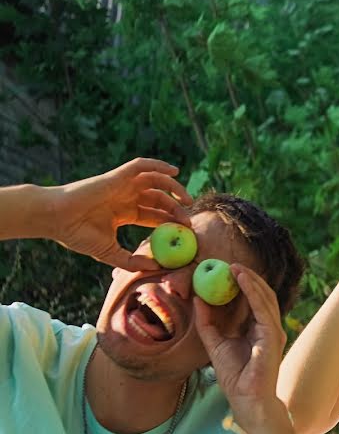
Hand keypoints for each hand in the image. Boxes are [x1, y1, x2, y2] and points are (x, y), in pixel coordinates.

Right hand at [49, 158, 191, 270]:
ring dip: (174, 188)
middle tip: (188, 221)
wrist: (56, 219)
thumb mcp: (109, 252)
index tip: (185, 231)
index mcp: (123, 212)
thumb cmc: (77, 235)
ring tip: (187, 200)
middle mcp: (124, 197)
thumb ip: (131, 260)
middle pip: (158, 199)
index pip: (153, 214)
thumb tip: (155, 268)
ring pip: (154, 182)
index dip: (170, 221)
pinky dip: (158, 165)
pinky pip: (141, 166)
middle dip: (176, 208)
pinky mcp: (117, 176)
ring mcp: (121, 185)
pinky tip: (174, 172)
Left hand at [195, 264, 286, 428]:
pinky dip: (253, 292)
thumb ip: (207, 323)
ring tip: (235, 268)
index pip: (253, 300)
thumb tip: (198, 300)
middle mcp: (268, 328)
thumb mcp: (215, 344)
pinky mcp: (272, 336)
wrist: (246, 400)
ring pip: (265, 297)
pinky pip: (263, 308)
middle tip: (230, 264)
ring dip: (251, 280)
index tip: (225, 271)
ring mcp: (273, 331)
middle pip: (262, 295)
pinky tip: (242, 281)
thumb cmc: (235, 377)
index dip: (242, 284)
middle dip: (248, 278)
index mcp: (258, 329)